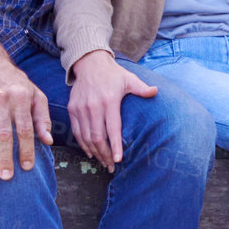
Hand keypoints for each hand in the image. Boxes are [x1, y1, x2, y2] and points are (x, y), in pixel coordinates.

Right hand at [0, 55, 51, 179]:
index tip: (26, 167)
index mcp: (22, 98)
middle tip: (6, 177)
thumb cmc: (16, 84)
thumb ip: (42, 118)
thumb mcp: (35, 95)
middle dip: (5, 156)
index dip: (26, 149)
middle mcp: (2, 99)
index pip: (25, 128)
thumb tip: (48, 141)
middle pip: (3, 133)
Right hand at [68, 49, 156, 171]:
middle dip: (105, 155)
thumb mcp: (129, 79)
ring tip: (103, 162)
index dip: (115, 146)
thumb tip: (156, 92)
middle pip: (97, 137)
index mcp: (109, 101)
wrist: (89, 62)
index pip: (112, 129)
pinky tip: (90, 152)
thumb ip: (142, 88)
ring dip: (94, 152)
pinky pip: (76, 131)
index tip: (118, 160)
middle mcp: (93, 106)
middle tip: (111, 166)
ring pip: (86, 137)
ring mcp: (81, 108)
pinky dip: (83, 144)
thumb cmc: (113, 74)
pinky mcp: (72, 109)